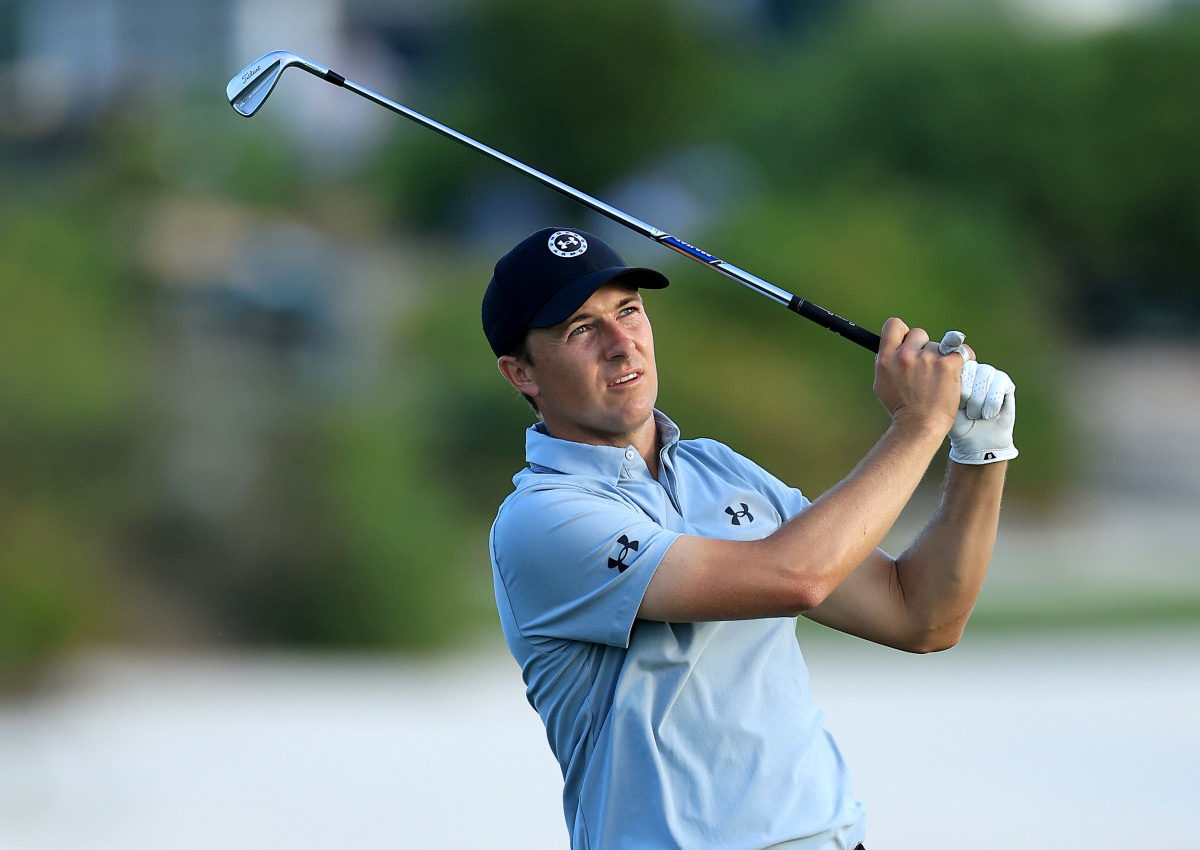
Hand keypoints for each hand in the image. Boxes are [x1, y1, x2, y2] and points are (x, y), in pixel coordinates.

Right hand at [874, 319, 965, 434]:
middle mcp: (905, 356)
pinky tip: (957, 371)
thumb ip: (887, 362)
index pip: (894, 325)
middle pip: (919, 333)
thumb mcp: (882, 383)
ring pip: (938, 345)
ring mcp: (927, 359)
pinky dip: (962, 359)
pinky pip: (961, 351)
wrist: (919, 426)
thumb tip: (892, 348)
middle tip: (925, 367)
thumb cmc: (901, 408)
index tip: (908, 342)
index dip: (903, 332)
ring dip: (940, 357)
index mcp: (886, 358)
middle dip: (923, 347)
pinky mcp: (948, 365)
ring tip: (938, 379)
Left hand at [948, 360, 1017, 463]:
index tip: (954, 404)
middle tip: (964, 411)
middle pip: (971, 368)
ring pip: (986, 374)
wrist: (975, 442)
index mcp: (954, 371)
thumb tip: (944, 366)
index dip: (955, 386)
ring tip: (974, 415)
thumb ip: (943, 383)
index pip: (954, 363)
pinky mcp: (1005, 383)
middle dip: (966, 393)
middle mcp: (972, 369)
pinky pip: (1000, 382)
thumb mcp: (944, 403)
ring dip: (978, 400)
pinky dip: (992, 402)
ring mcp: (989, 374)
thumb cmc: (957, 423)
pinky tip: (988, 414)